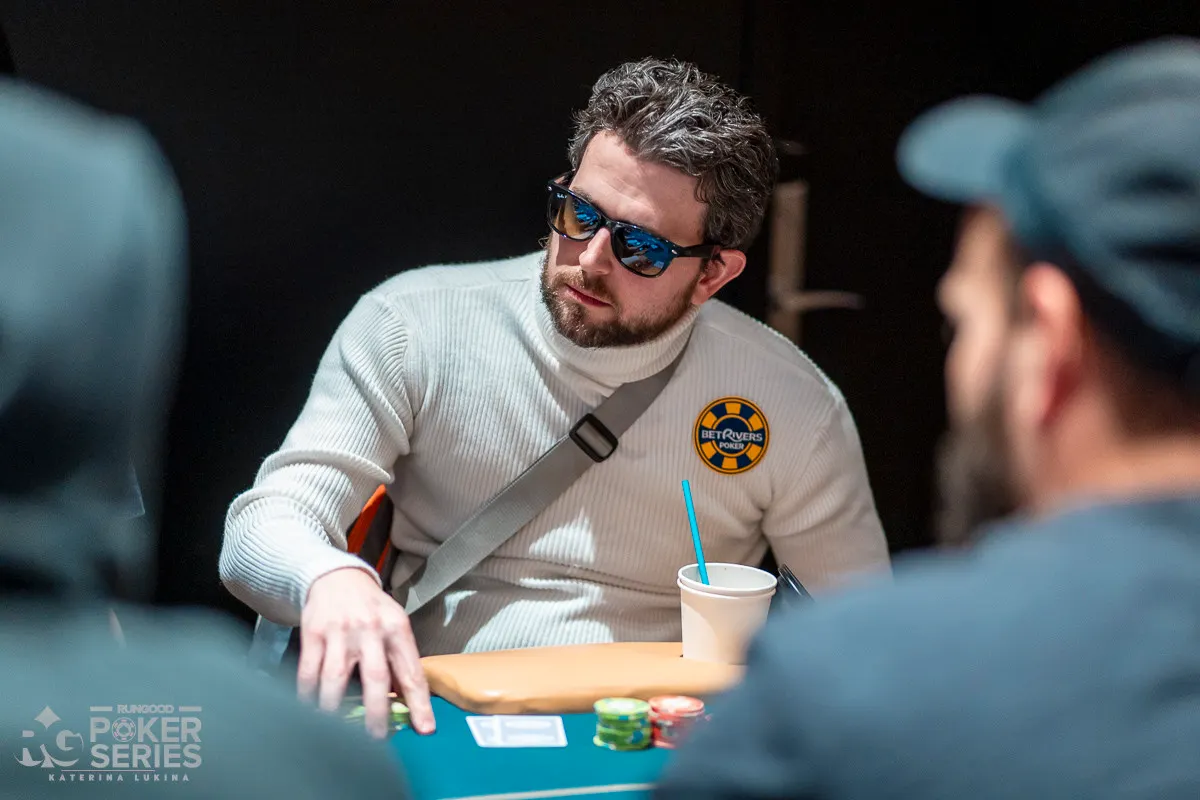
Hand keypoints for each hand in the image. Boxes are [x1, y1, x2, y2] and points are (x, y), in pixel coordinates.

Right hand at [298, 567, 434, 736]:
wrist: (338, 576)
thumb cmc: (371, 607)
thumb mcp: (394, 623)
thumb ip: (400, 657)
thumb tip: (407, 699)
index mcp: (396, 628)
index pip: (411, 671)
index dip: (419, 702)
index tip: (425, 727)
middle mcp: (370, 629)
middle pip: (375, 677)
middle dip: (377, 713)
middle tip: (376, 738)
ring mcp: (340, 631)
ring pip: (335, 678)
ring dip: (335, 709)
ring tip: (338, 731)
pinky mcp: (314, 633)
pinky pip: (308, 671)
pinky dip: (308, 694)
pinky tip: (310, 708)